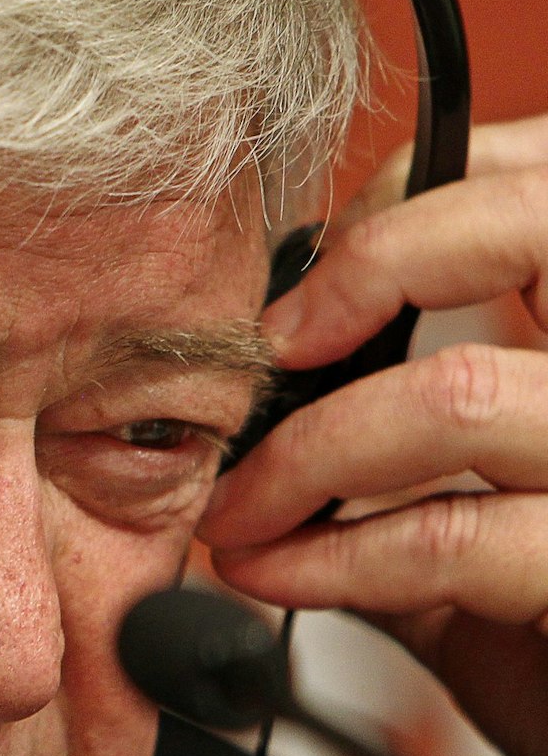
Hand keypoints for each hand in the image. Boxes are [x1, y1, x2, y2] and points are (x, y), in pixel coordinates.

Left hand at [199, 114, 547, 755]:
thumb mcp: (493, 505)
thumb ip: (411, 430)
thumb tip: (280, 376)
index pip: (538, 181)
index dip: (405, 208)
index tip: (306, 290)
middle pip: (536, 221)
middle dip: (373, 267)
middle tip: (274, 352)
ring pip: (453, 395)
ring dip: (301, 457)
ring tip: (238, 510)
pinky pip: (450, 540)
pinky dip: (333, 558)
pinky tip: (280, 575)